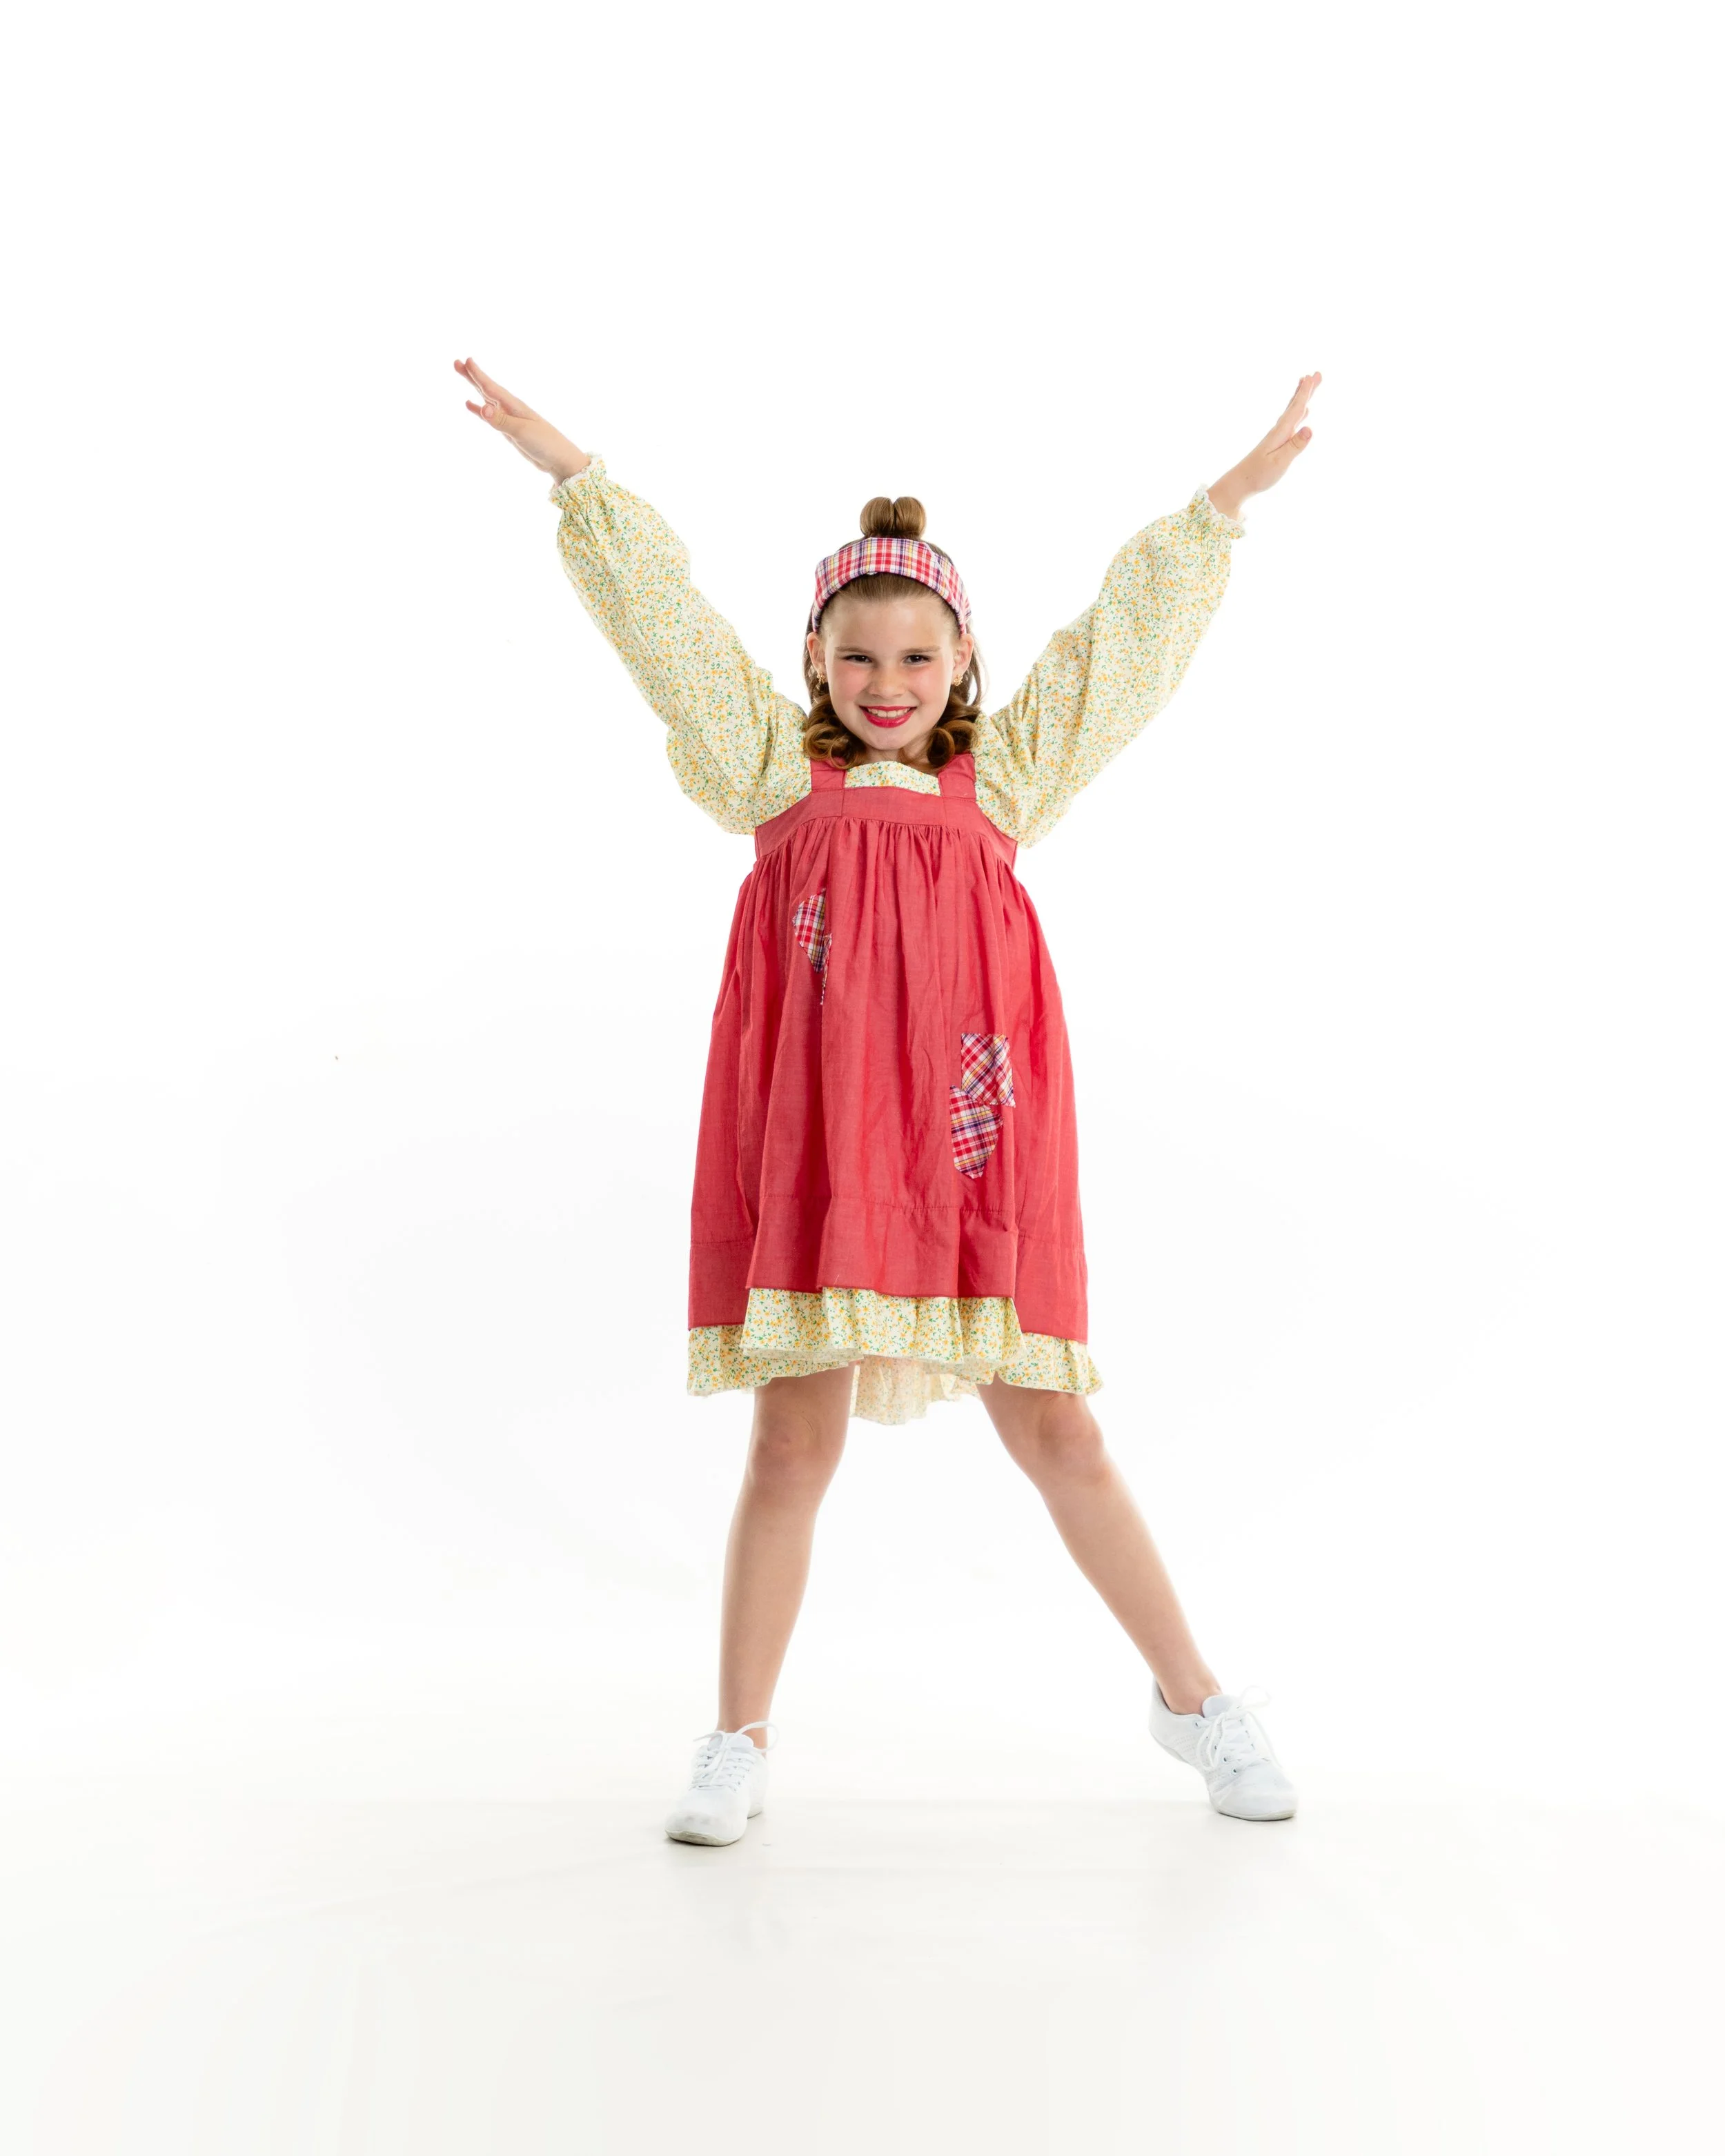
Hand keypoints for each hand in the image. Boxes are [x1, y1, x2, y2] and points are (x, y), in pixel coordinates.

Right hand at [454, 357, 588, 482]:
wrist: (559, 460)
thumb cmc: (545, 443)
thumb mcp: (522, 432)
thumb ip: (501, 421)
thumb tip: (482, 408)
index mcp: (514, 405)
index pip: (492, 388)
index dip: (479, 375)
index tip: (467, 361)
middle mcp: (510, 408)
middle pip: (487, 389)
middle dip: (472, 376)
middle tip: (456, 363)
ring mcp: (508, 418)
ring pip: (486, 398)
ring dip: (474, 388)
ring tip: (462, 374)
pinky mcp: (508, 429)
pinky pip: (489, 416)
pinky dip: (478, 410)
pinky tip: (470, 405)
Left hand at [1207, 372, 1320, 521]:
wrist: (1240, 484)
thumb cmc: (1258, 475)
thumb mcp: (1279, 462)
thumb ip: (1295, 446)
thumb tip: (1310, 428)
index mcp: (1280, 433)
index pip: (1295, 410)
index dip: (1305, 394)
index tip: (1313, 376)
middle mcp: (1279, 431)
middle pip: (1294, 406)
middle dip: (1305, 390)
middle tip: (1317, 374)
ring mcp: (1278, 436)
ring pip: (1292, 412)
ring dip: (1301, 397)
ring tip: (1308, 384)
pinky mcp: (1277, 443)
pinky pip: (1291, 422)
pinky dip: (1298, 413)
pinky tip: (1303, 412)